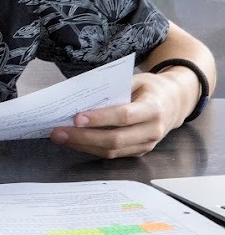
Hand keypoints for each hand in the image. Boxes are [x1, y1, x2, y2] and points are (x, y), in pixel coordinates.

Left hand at [50, 69, 193, 158]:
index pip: (124, 116)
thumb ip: (111, 88)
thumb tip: (79, 97)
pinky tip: (74, 141)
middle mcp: (153, 130)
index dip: (99, 118)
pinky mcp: (139, 151)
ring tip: (60, 137)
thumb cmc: (150, 88)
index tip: (76, 117)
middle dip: (83, 137)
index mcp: (153, 108)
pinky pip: (113, 154)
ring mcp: (147, 144)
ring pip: (112, 151)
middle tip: (59, 131)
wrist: (174, 102)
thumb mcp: (134, 80)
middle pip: (115, 139)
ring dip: (83, 145)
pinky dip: (91, 149)